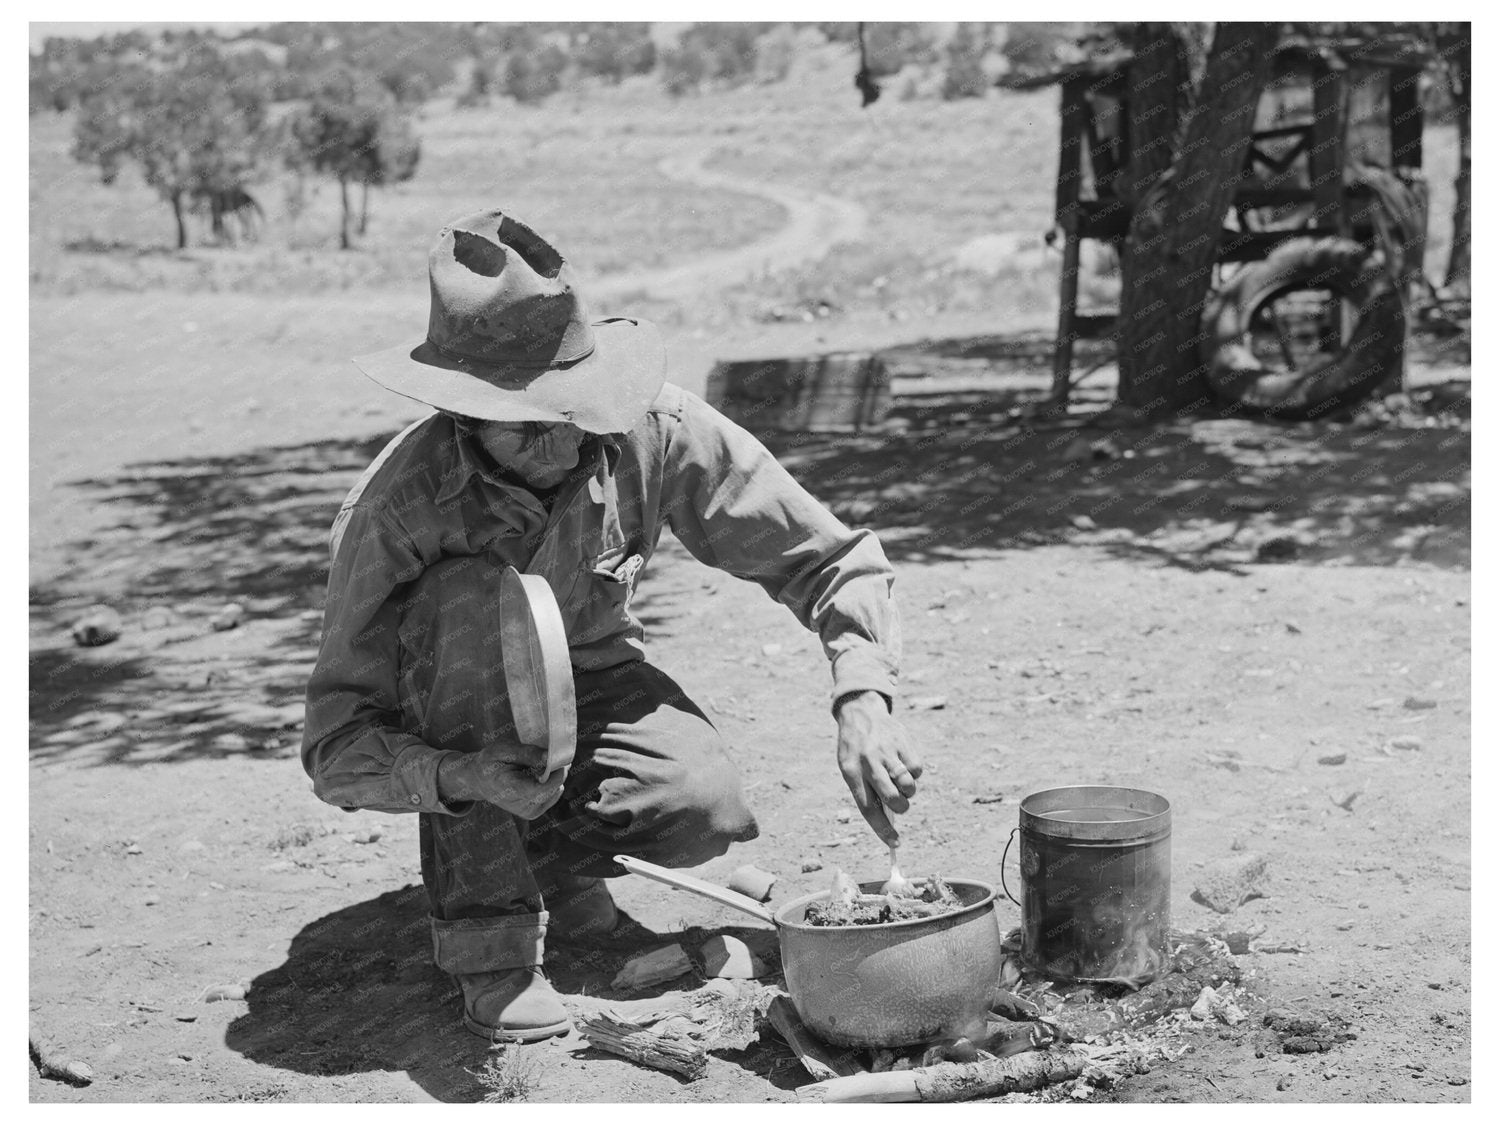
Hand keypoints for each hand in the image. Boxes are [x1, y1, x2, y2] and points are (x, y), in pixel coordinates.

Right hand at [437, 738, 565, 819]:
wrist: (479, 781)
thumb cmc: (490, 761)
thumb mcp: (503, 749)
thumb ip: (527, 753)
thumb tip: (550, 756)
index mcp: (510, 789)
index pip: (542, 787)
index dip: (556, 771)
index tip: (558, 755)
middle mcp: (521, 806)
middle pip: (552, 788)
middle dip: (556, 769)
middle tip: (549, 753)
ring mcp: (528, 812)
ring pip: (556, 790)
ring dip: (553, 775)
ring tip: (536, 766)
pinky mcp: (534, 813)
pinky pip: (553, 794)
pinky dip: (549, 782)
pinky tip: (536, 776)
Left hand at [835, 691, 922, 846]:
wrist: (860, 712)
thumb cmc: (856, 749)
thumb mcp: (850, 769)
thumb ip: (867, 792)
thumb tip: (889, 820)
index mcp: (851, 772)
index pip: (868, 808)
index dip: (882, 830)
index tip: (894, 844)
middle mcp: (868, 762)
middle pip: (892, 799)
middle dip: (900, 808)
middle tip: (900, 804)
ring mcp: (887, 751)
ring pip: (908, 786)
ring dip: (908, 791)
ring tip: (900, 781)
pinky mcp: (903, 742)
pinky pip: (917, 770)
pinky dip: (914, 773)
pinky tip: (904, 763)